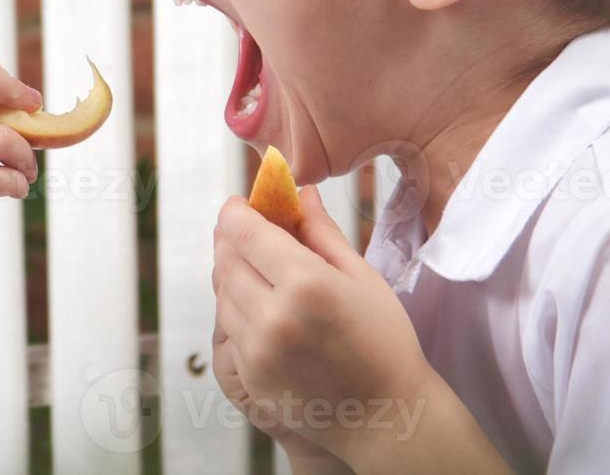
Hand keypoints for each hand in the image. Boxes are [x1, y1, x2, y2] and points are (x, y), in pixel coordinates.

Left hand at [211, 185, 435, 463]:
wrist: (388, 416)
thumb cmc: (385, 343)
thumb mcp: (361, 277)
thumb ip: (322, 232)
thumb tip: (300, 193)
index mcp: (305, 283)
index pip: (245, 231)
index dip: (235, 212)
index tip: (238, 205)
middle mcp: (273, 315)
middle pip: (226, 259)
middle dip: (230, 239)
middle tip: (243, 231)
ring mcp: (257, 349)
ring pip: (222, 294)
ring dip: (231, 274)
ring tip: (255, 268)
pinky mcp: (249, 374)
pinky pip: (228, 328)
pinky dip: (236, 310)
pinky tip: (260, 306)